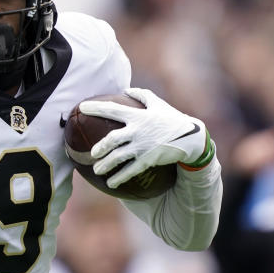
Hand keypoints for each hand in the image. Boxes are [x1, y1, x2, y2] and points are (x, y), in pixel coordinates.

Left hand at [79, 87, 208, 187]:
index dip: (96, 108)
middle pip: (112, 138)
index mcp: (138, 116)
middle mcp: (137, 130)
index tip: (81, 107)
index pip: (112, 109)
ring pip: (118, 157)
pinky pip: (130, 170)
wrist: (191, 137)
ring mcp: (142, 146)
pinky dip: (119, 177)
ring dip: (105, 164)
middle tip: (92, 153)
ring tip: (97, 170)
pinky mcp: (147, 159)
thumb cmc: (172, 119)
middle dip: (100, 147)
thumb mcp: (158, 104)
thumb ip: (142, 95)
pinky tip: (111, 184)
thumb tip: (126, 88)